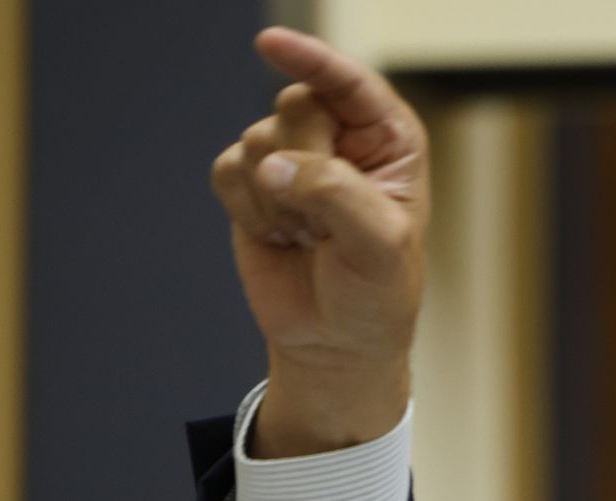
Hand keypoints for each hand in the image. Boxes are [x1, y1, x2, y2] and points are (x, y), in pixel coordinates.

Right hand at [210, 27, 428, 456]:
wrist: (335, 342)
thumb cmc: (376, 293)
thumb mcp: (378, 245)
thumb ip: (335, 194)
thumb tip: (273, 167)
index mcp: (388, 140)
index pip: (350, 83)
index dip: (312, 60)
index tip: (271, 43)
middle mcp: (342, 138)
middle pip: (296, 106)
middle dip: (305, 163)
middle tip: (327, 220)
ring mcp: (293, 156)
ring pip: (257, 139)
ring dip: (279, 200)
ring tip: (310, 236)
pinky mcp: (251, 183)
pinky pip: (227, 170)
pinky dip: (248, 210)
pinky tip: (279, 237)